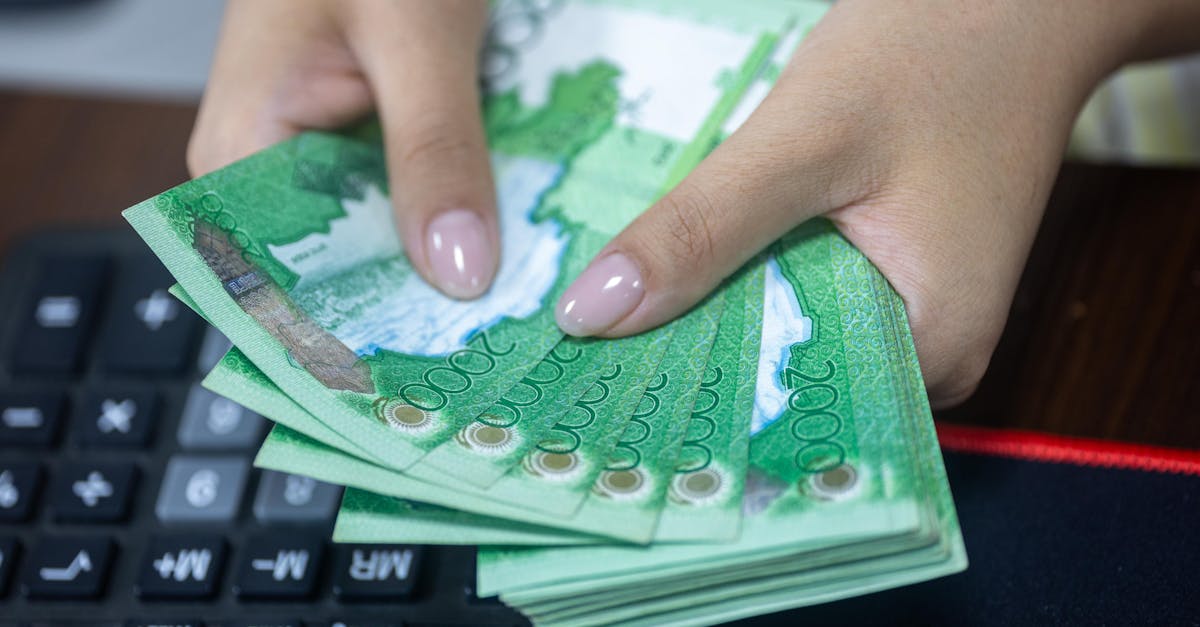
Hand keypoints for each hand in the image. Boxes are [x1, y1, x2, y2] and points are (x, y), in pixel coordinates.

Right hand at [188, 0, 498, 298]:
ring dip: (451, 246)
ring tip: (516, 284)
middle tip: (504, 326)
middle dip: (424, 291)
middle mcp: (269, 163)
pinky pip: (413, 189)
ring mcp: (319, 147)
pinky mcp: (365, 131)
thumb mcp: (414, 41)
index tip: (440, 363)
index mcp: (243, 149)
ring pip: (390, 230)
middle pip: (348, 263)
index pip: (292, 282)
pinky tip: (511, 222)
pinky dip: (460, 200)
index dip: (365, 326)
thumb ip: (434, 150)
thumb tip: (459, 271)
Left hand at [553, 0, 1199, 406]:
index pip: (788, 410)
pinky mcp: (893, 274)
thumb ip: (703, 230)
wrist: (1008, 0)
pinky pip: (804, 295)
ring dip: (716, 313)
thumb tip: (589, 316)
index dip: (686, 402)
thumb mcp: (804, 144)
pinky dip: (749, 278)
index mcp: (933, 354)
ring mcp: (913, 314)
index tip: (595, 392)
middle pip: (784, 378)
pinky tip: (689, 270)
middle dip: (692, 358)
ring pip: (787, 334)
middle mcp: (929, 357)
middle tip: (587, 351)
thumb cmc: (927, 57)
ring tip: (620, 317)